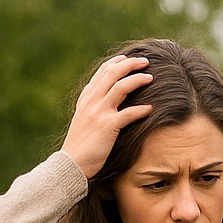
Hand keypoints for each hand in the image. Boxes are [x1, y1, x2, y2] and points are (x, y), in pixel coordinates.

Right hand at [61, 54, 152, 179]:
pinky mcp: (108, 127)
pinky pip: (128, 113)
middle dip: (130, 64)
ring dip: (137, 79)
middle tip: (145, 61)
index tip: (128, 59)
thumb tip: (98, 96)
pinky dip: (141, 109)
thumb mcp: (82, 119)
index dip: (117, 62)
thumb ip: (91, 106)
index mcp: (86, 98)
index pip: (102, 72)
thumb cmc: (79, 146)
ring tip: (150, 78)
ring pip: (121, 87)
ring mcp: (99, 112)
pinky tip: (151, 109)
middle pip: (112, 73)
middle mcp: (92, 101)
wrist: (71, 163)